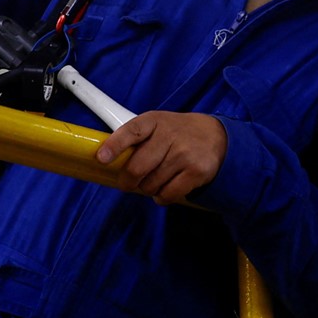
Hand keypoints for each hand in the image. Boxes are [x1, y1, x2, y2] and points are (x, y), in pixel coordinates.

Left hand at [96, 111, 228, 205]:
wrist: (216, 136)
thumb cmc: (177, 133)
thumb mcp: (157, 125)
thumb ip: (136, 138)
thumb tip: (107, 160)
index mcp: (155, 120)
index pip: (132, 131)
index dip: (115, 145)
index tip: (102, 158)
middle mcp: (170, 135)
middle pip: (137, 167)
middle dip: (127, 181)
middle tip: (128, 183)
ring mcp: (184, 154)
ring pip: (151, 185)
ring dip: (148, 188)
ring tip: (157, 178)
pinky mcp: (196, 171)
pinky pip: (167, 194)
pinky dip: (162, 197)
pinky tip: (167, 187)